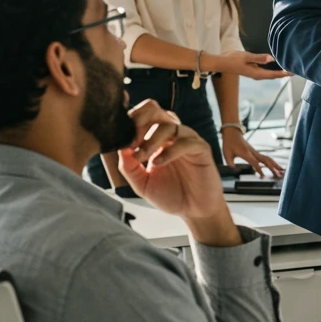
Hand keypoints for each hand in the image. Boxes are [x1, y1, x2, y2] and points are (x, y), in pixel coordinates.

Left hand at [117, 99, 232, 232]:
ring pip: (168, 124)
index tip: (119, 140)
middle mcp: (171, 135)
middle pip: (155, 110)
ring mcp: (187, 140)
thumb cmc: (171, 195)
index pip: (142, 118)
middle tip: (131, 141)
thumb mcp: (142, 183)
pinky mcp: (201, 149)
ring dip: (151, 139)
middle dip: (139, 122)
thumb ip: (129, 167)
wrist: (194, 211)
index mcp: (156, 139)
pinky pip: (185, 141)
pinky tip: (158, 163)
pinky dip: (169, 150)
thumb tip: (119, 148)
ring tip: (142, 157)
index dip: (129, 125)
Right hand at [209, 51, 289, 81]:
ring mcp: (254, 73)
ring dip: (279, 72)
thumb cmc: (233, 59)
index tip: (293, 72)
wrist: (221, 62)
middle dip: (284, 74)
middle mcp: (257, 75)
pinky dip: (273, 70)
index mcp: (257, 73)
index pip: (274, 74)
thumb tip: (271, 58)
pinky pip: (266, 71)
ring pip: (270, 74)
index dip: (284, 73)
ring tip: (288, 69)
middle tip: (295, 71)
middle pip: (274, 76)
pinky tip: (275, 65)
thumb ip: (259, 58)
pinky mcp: (252, 70)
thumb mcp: (247, 56)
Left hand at [221, 127, 284, 177]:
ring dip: (275, 165)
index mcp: (246, 154)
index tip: (263, 177)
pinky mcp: (255, 152)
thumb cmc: (229, 142)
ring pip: (268, 159)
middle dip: (273, 168)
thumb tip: (236, 169)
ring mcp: (255, 152)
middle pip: (266, 161)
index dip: (259, 170)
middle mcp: (253, 153)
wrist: (232, 132)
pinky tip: (275, 167)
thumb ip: (231, 164)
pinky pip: (266, 158)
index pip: (255, 163)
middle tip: (279, 175)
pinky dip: (272, 163)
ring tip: (282, 171)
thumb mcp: (226, 154)